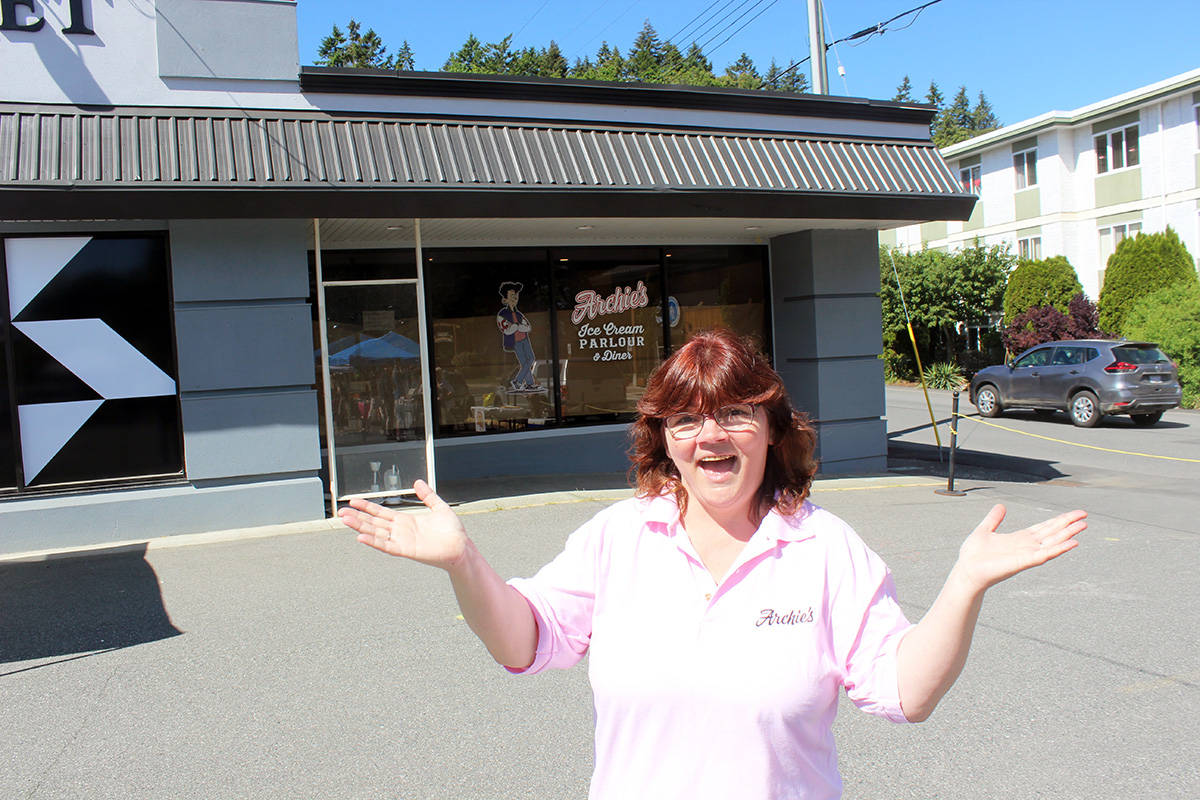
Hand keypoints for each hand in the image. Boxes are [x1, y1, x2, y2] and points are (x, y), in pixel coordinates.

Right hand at [338, 479, 468, 569]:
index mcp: (406, 521)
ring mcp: (402, 541)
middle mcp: (401, 531)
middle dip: (357, 517)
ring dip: (360, 527)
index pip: (381, 513)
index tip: (353, 501)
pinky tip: (361, 537)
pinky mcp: (406, 550)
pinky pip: (386, 546)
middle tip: (341, 512)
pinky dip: (374, 542)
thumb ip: (427, 495)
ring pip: (376, 533)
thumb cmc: (452, 532)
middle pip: (374, 522)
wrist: (461, 547)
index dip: (367, 507)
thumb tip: (418, 483)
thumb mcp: (439, 507)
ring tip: (345, 520)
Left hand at [955, 504, 1085, 592]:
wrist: (966, 570)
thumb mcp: (984, 530)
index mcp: (1019, 539)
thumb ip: (993, 519)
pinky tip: (1072, 543)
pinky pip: (1044, 555)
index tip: (1073, 514)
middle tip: (1085, 515)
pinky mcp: (1023, 562)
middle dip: (1068, 524)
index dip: (1058, 520)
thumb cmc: (973, 555)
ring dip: (1068, 534)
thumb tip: (1001, 506)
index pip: (1044, 527)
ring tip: (1083, 525)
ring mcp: (1026, 555)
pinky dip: (1058, 549)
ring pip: (1052, 542)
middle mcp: (1026, 546)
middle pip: (1052, 533)